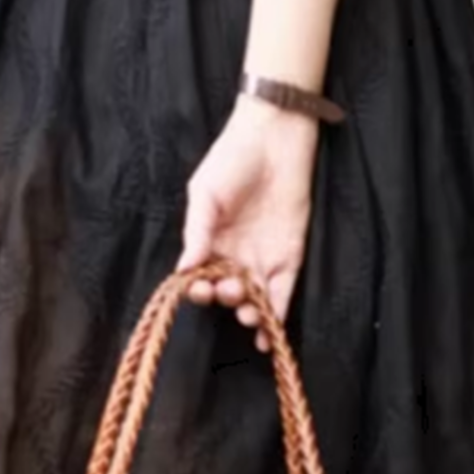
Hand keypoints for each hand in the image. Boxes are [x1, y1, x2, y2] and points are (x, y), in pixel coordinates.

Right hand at [178, 97, 318, 350]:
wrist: (274, 137)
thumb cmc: (232, 158)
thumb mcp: (204, 193)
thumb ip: (197, 232)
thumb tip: (184, 270)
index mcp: (209, 242)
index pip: (200, 277)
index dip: (198, 290)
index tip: (199, 290)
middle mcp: (234, 256)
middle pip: (226, 292)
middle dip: (226, 298)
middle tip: (230, 289)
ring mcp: (262, 259)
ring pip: (253, 299)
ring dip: (249, 313)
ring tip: (248, 312)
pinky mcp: (289, 258)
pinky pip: (281, 295)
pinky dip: (275, 317)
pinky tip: (267, 336)